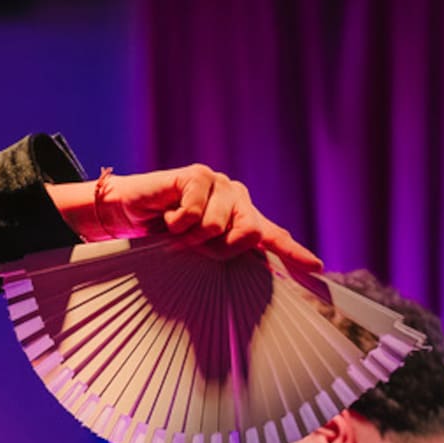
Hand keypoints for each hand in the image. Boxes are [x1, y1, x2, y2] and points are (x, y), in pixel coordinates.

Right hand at [93, 165, 322, 288]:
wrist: (128, 213)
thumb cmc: (163, 235)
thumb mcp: (197, 251)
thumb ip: (223, 253)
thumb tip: (251, 251)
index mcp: (242, 218)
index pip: (272, 236)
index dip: (294, 252)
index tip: (315, 267)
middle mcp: (236, 198)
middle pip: (247, 234)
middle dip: (217, 249)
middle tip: (192, 246)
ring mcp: (218, 183)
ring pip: (217, 226)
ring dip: (190, 237)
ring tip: (175, 230)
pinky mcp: (198, 175)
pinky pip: (194, 213)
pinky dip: (175, 222)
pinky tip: (166, 215)